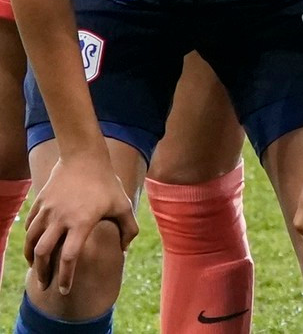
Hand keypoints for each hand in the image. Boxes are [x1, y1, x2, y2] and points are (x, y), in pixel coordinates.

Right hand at [25, 155, 138, 295]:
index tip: (63, 290)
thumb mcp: (123, 204)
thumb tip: (124, 250)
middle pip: (44, 253)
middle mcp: (61, 219)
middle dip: (42, 272)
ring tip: (36, 267)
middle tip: (45, 285)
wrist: (84, 157)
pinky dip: (30, 239)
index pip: (70, 257)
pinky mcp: (40, 203)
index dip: (66, 277)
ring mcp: (48, 210)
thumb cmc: (107, 183)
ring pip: (31, 241)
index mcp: (81, 222)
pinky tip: (35, 246)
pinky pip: (30, 226)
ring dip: (32, 258)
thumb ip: (128, 229)